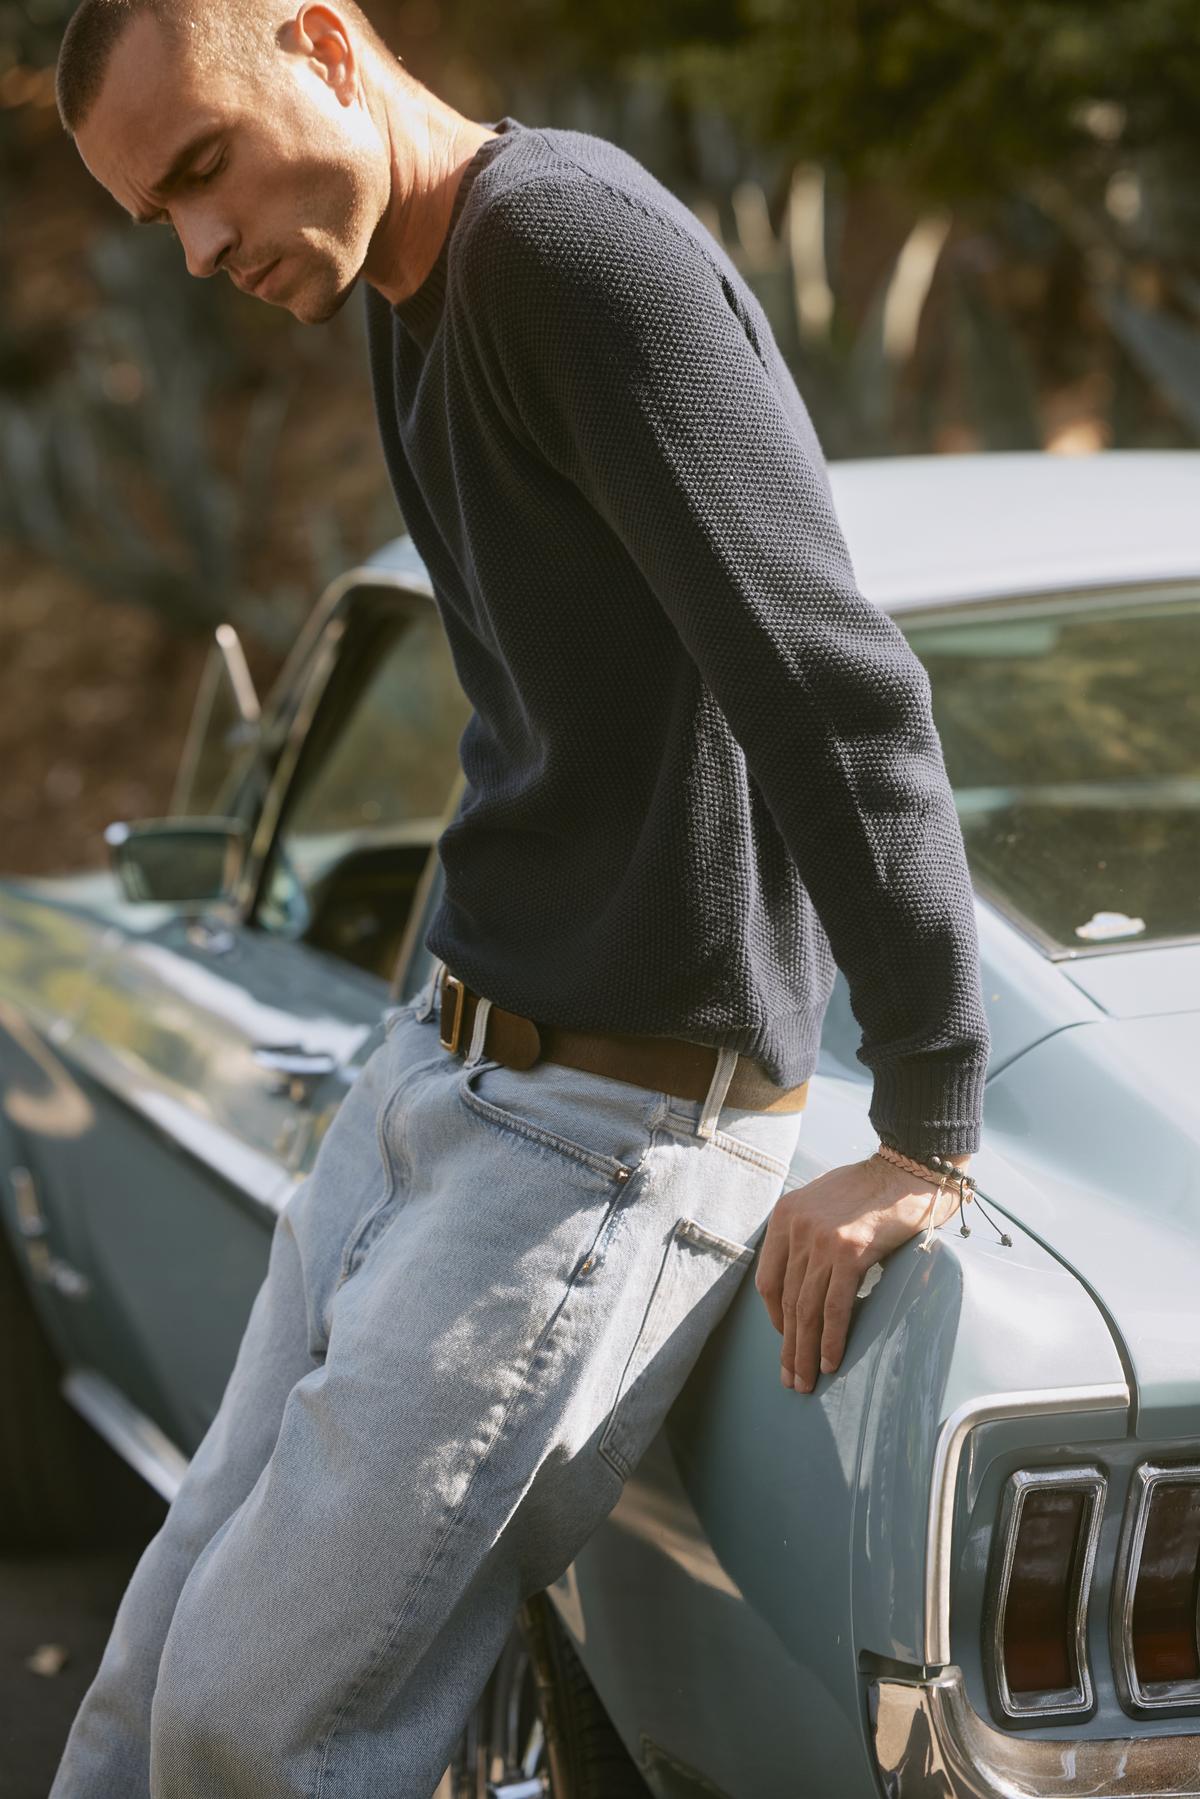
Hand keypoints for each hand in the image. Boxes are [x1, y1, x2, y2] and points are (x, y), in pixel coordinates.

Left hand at [755, 1150, 971, 1392]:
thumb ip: (807, 1235)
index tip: (786, 1338)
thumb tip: (803, 1280)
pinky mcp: (850, 1253)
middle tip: (790, 1378)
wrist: (907, 1170)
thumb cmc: (871, 1191)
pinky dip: (830, 1339)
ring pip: (806, 1310)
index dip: (775, 1316)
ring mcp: (822, 1241)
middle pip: (786, 1300)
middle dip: (788, 1345)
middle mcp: (797, 1228)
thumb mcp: (822, 1203)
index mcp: (785, 1216)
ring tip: (806, 1382)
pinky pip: (835, 1307)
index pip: (768, 1279)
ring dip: (805, 1352)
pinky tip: (829, 1363)